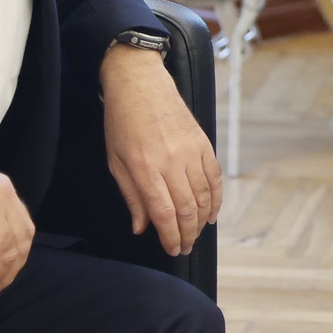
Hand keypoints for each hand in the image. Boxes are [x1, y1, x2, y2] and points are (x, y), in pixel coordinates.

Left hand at [102, 43, 221, 256]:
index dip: (170, 236)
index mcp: (144, 167)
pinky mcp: (203, 143)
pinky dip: (216, 199)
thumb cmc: (122, 121)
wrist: (140, 84)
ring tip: (196, 234)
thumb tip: (142, 227)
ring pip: (204, 196)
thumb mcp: (116, 160)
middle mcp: (170, 161)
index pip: (163, 212)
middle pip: (186, 209)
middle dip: (187, 234)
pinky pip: (215, 177)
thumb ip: (131, 196)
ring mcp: (190, 151)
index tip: (172, 249)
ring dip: (201, 221)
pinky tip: (212, 214)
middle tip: (185, 247)